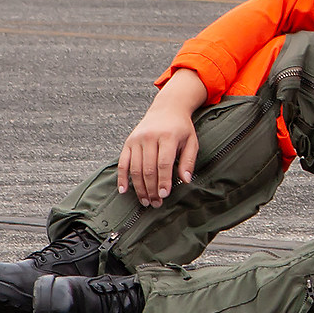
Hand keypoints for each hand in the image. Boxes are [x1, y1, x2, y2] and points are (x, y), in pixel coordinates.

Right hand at [118, 71, 206, 206]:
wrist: (167, 109)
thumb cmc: (181, 128)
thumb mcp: (191, 141)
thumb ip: (188, 161)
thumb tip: (186, 180)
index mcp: (168, 136)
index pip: (164, 163)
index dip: (163, 181)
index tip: (164, 195)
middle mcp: (150, 137)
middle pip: (148, 168)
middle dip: (151, 188)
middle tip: (155, 203)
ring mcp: (137, 140)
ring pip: (135, 168)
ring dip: (139, 187)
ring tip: (145, 201)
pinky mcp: (128, 142)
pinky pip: (123, 162)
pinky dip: (122, 177)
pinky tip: (124, 190)